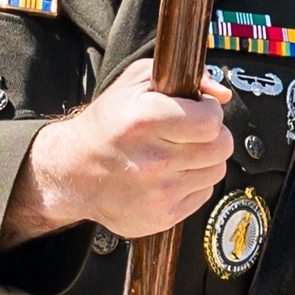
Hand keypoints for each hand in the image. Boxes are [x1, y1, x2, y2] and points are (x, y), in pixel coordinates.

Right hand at [5, 59, 232, 244]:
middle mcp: (152, 160)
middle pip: (220, 148)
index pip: (210, 121)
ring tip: (179, 153)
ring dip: (205, 160)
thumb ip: (181, 76)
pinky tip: (170, 174)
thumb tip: (222, 95)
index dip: (211, 112)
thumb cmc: (106, 124)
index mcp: (143, 122)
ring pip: (216, 171)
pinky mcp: (161, 217)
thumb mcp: (134, 84)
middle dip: (213, 135)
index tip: (200, 110)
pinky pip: (203, 195)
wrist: (73, 172)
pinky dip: (193, 182)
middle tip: (194, 132)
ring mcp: (157, 193)